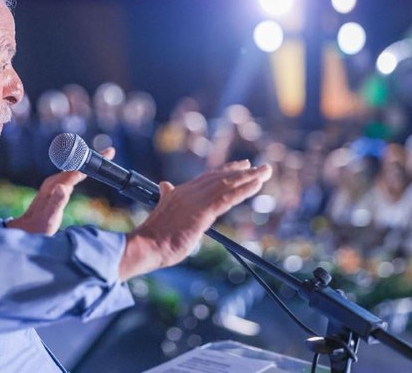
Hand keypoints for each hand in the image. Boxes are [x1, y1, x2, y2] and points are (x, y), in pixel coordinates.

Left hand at [5, 147, 114, 234]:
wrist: (24, 231)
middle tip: (109, 153)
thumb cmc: (37, 228)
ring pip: (73, 169)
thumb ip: (56, 203)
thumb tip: (64, 187)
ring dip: (87, 162)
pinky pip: (71, 175)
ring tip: (102, 158)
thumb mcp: (49, 218)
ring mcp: (54, 185)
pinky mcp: (55, 189)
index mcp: (54, 185)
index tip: (106, 154)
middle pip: (76, 165)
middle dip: (92, 157)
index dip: (92, 161)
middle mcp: (54, 182)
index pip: (76, 170)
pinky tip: (85, 171)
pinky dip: (81, 170)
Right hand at [119, 160, 270, 280]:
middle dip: (242, 171)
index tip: (241, 165)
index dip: (226, 170)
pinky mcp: (202, 212)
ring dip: (249, 177)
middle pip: (221, 177)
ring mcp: (196, 200)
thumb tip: (165, 185)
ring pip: (227, 184)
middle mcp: (189, 191)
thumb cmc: (153, 236)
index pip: (207, 177)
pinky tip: (256, 185)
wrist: (145, 245)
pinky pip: (227, 198)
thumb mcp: (162, 211)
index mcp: (180, 192)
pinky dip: (243, 190)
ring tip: (265, 172)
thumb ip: (167, 197)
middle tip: (261, 167)